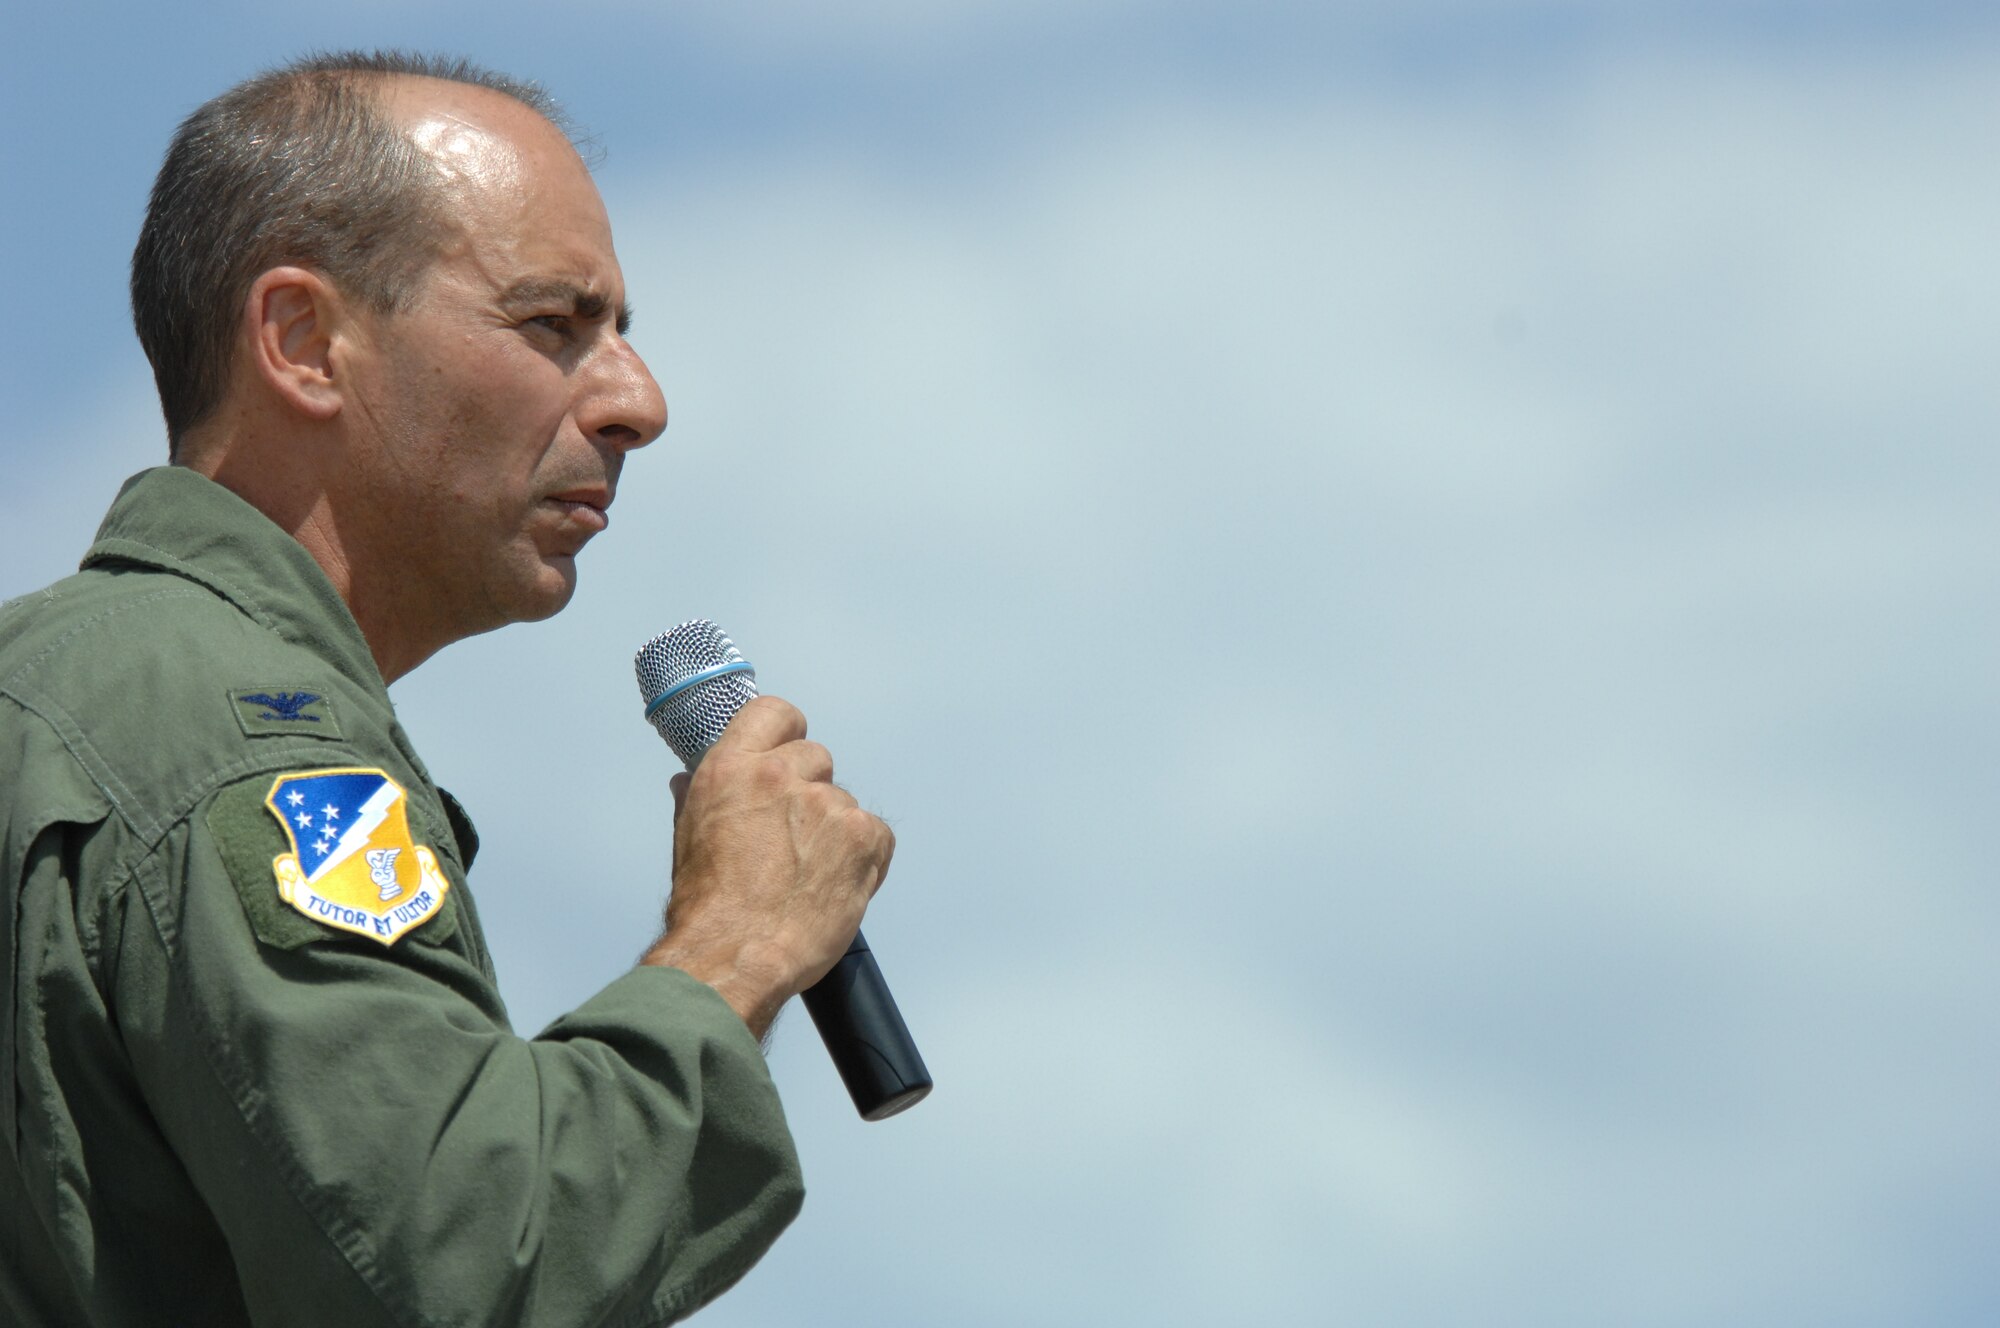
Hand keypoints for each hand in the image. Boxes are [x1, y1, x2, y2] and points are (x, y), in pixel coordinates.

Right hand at [641, 695, 895, 1035]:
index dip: (786, 736)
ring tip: (807, 876)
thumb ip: (698, 797)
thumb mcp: (688, 838)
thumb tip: (688, 779)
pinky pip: (876, 834)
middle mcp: (780, 775)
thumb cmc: (707, 908)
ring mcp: (825, 804)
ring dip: (834, 832)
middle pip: (817, 758)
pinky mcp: (863, 836)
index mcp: (732, 767)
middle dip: (809, 794)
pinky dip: (864, 858)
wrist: (735, 955)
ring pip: (844, 802)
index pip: (776, 713)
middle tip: (791, 841)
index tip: (788, 759)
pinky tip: (835, 885)